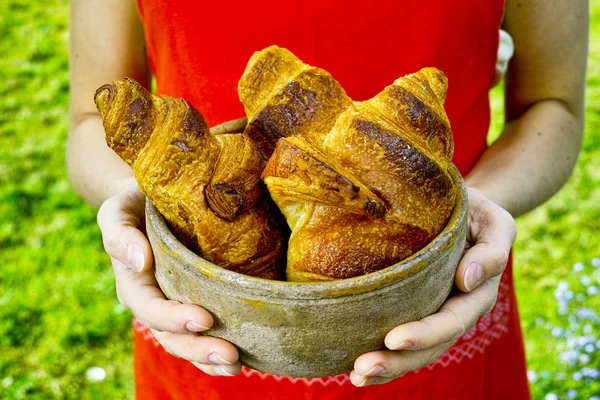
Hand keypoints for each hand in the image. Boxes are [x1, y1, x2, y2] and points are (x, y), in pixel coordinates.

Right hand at [97, 180, 241, 376]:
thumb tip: (139, 260)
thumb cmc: (135, 203)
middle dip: (199, 349)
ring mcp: (175, 305)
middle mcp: (155, 300)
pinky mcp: (197, 300)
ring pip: (188, 341)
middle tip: (230, 355)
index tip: (205, 318)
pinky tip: (244, 358)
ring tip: (237, 365)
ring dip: (211, 358)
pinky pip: (204, 332)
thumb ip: (120, 234)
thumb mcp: (118, 210)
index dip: (175, 318)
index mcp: (134, 283)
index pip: (151, 308)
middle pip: (172, 336)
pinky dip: (218, 350)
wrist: (154, 199)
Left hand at [349, 187, 515, 386]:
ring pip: (416, 351)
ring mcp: (437, 312)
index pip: (452, 320)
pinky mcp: (417, 308)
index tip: (394, 339)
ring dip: (387, 367)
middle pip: (430, 345)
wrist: (463, 209)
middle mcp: (457, 309)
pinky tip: (356, 370)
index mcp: (478, 292)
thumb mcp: (495, 221)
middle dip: (397, 361)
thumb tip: (468, 280)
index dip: (424, 333)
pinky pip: (404, 339)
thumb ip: (492, 249)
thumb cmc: (475, 211)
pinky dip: (384, 356)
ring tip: (357, 375)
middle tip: (362, 368)